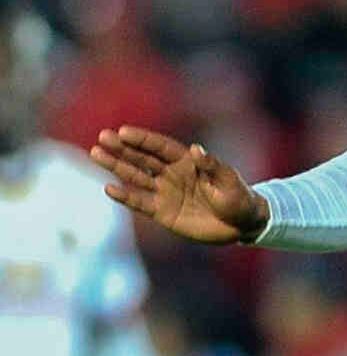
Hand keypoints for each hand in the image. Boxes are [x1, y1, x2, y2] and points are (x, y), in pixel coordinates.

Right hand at [93, 127, 267, 246]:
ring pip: (136, 177)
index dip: (142, 139)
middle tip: (102, 138)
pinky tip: (109, 188)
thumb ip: (211, 166)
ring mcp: (166, 192)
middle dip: (123, 148)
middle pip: (143, 158)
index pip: (160, 147)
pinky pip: (140, 202)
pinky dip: (125, 196)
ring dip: (117, 166)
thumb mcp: (228, 180)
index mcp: (188, 161)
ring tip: (96, 154)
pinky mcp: (163, 213)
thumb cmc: (238, 197)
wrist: (241, 224)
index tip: (122, 131)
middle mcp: (172, 173)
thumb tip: (195, 149)